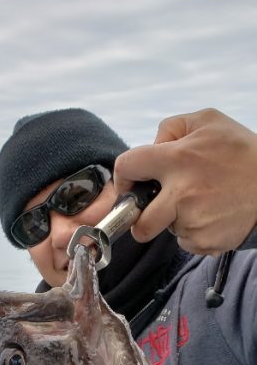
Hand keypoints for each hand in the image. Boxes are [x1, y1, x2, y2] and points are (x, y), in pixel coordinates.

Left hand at [113, 108, 256, 254]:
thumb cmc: (242, 152)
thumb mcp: (209, 121)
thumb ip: (172, 128)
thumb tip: (152, 145)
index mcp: (177, 159)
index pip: (127, 166)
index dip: (123, 177)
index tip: (129, 185)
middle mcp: (182, 193)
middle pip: (140, 224)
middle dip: (141, 220)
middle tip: (153, 212)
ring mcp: (193, 221)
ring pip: (167, 231)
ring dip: (176, 221)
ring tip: (201, 203)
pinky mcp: (205, 241)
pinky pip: (187, 242)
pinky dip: (195, 232)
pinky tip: (212, 215)